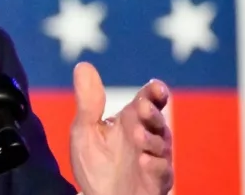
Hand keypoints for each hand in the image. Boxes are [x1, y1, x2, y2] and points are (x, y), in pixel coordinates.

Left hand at [69, 62, 172, 194]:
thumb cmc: (95, 165)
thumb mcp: (85, 131)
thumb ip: (88, 102)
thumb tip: (83, 65)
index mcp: (130, 120)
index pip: (148, 99)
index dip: (155, 92)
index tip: (156, 88)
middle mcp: (147, 135)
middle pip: (157, 118)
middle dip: (152, 113)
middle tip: (141, 109)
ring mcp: (154, 158)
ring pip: (161, 143)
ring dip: (150, 139)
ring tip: (137, 136)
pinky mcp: (157, 180)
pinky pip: (162, 171)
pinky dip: (154, 166)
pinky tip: (144, 162)